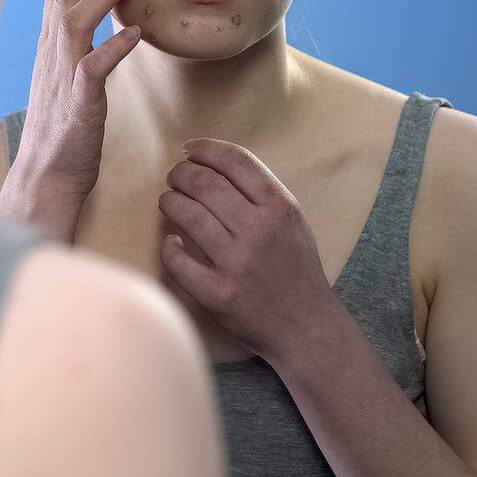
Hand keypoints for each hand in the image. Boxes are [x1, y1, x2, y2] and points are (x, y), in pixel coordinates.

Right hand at [0, 0, 142, 241]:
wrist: (45, 177)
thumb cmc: (63, 129)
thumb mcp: (69, 78)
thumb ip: (79, 46)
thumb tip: (100, 21)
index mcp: (49, 47)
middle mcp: (50, 55)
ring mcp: (62, 79)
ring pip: (74, 21)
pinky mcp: (77, 106)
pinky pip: (92, 70)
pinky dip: (113, 48)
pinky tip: (136, 33)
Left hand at [157, 138, 343, 365]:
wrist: (307, 328)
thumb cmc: (296, 269)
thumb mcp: (292, 222)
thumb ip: (259, 193)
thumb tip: (210, 164)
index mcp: (280, 207)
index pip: (236, 161)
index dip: (205, 149)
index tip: (189, 150)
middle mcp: (259, 231)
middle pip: (205, 183)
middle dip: (181, 173)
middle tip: (174, 177)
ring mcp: (237, 263)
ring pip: (187, 215)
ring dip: (170, 201)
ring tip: (168, 201)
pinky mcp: (217, 294)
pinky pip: (178, 260)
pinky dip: (169, 247)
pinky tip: (172, 243)